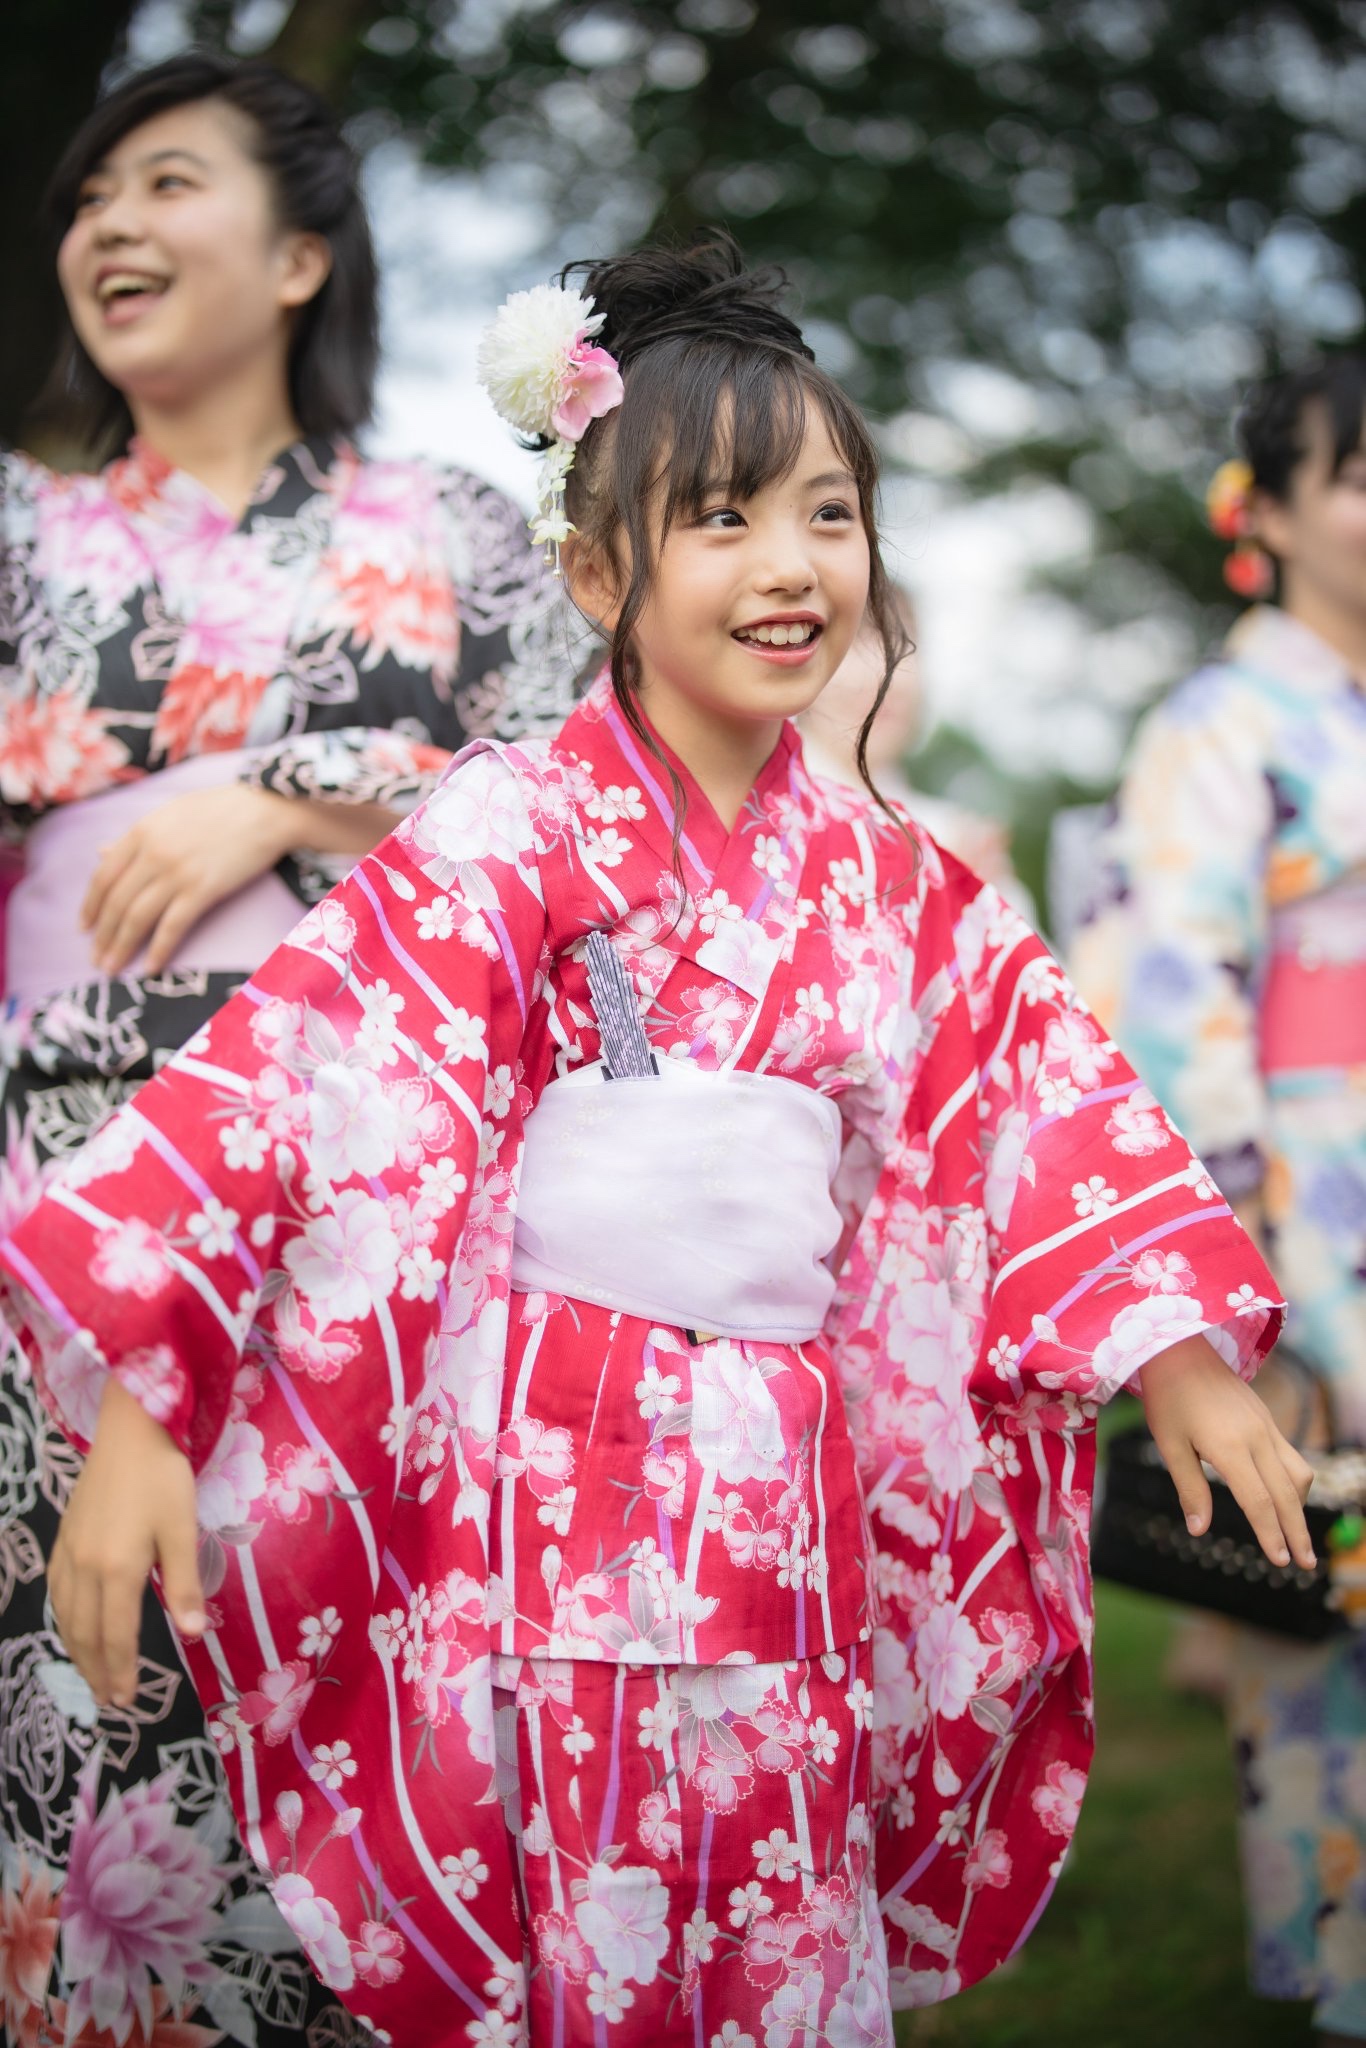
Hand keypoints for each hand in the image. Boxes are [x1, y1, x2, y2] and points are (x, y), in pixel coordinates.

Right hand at [48, 1376, 203, 1706]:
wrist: (129, 1430)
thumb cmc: (163, 1478)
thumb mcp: (182, 1530)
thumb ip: (184, 1585)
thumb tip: (192, 1634)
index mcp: (118, 1569)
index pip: (117, 1635)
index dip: (121, 1670)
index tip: (127, 1699)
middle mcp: (86, 1567)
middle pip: (86, 1633)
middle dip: (96, 1671)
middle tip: (109, 1702)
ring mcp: (69, 1552)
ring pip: (66, 1616)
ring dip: (77, 1650)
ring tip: (90, 1675)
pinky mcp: (64, 1537)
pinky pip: (56, 1591)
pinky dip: (63, 1619)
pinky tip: (70, 1625)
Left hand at [81, 784, 296, 975]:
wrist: (266, 810)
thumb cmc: (220, 809)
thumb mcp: (169, 815)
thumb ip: (136, 837)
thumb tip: (101, 853)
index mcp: (141, 832)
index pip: (103, 876)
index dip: (90, 906)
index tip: (85, 928)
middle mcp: (153, 853)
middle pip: (117, 902)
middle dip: (103, 936)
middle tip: (96, 959)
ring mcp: (177, 873)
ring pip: (137, 917)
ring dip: (121, 947)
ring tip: (112, 968)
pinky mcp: (203, 890)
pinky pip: (173, 926)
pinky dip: (159, 949)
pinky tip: (150, 967)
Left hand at [1140, 1335, 1315, 1570]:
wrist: (1180, 1347)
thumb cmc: (1167, 1397)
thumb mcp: (1170, 1444)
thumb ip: (1189, 1488)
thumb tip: (1200, 1530)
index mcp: (1230, 1446)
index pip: (1259, 1501)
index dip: (1271, 1535)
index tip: (1281, 1562)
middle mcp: (1257, 1437)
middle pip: (1287, 1495)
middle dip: (1297, 1533)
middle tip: (1306, 1566)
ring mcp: (1266, 1426)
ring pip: (1298, 1474)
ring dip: (1299, 1507)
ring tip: (1293, 1534)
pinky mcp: (1267, 1419)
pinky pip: (1292, 1457)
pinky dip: (1294, 1483)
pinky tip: (1282, 1497)